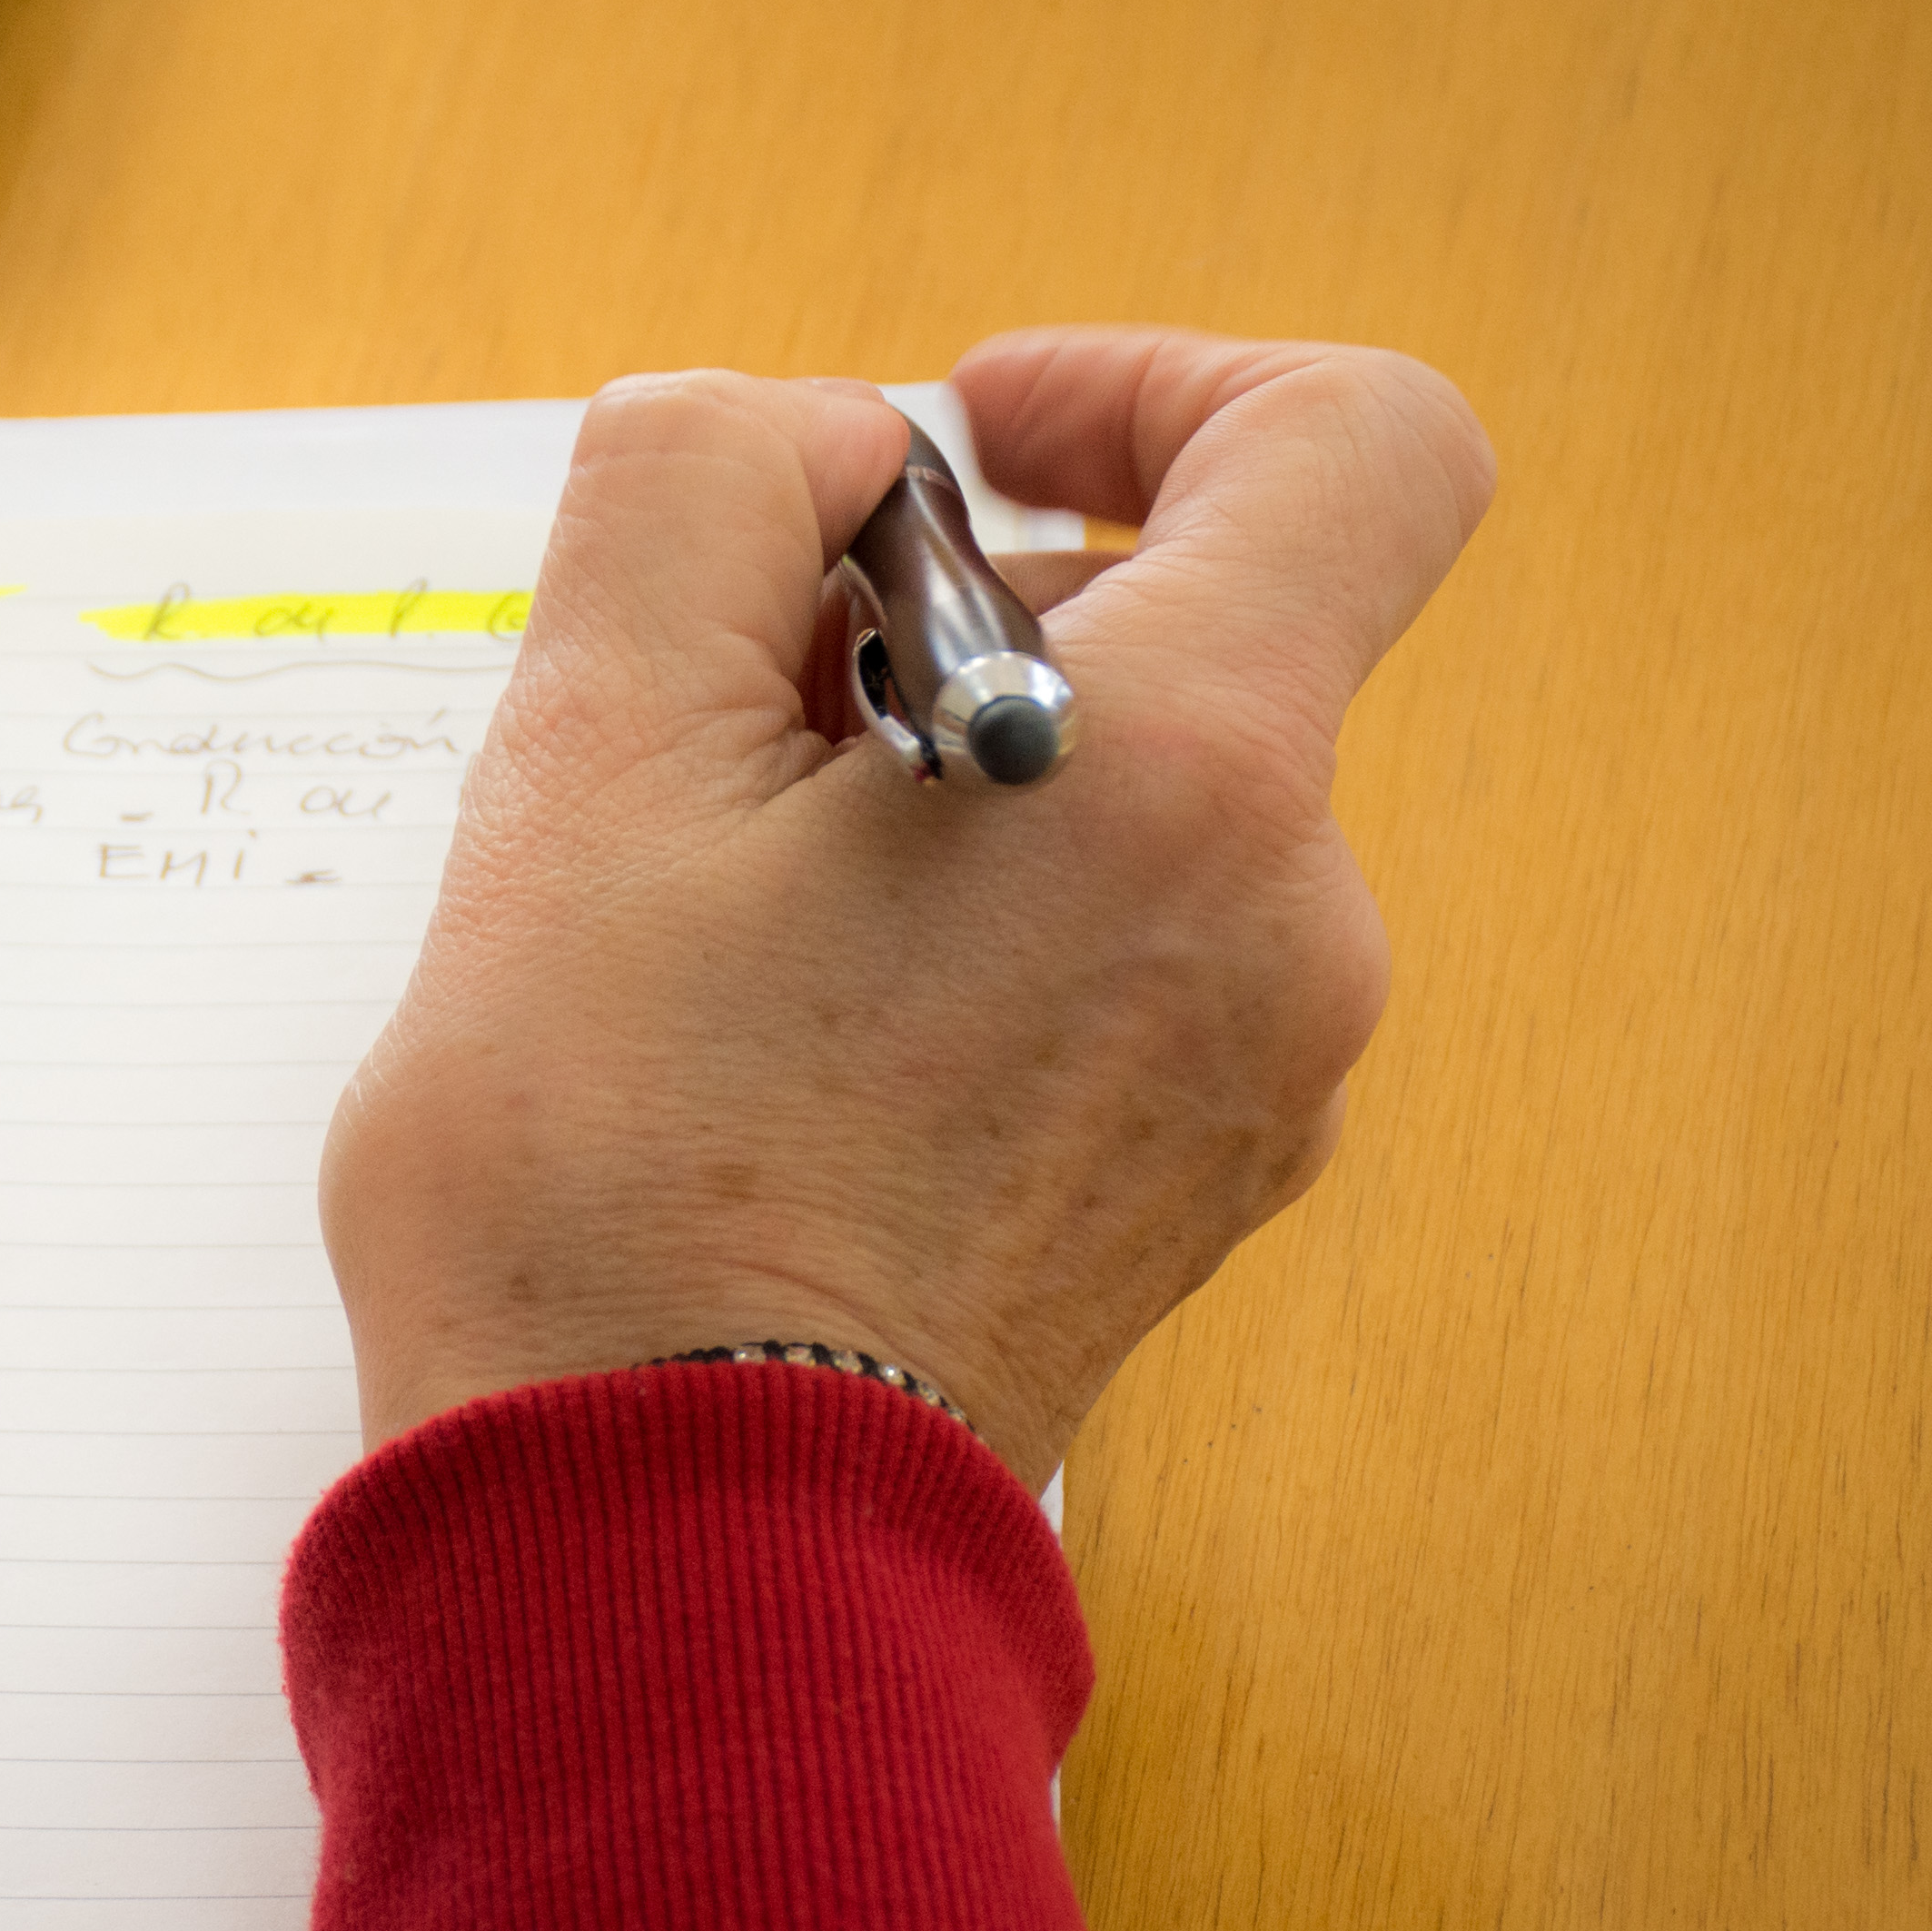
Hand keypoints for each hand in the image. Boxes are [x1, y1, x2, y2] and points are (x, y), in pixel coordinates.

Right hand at [319, 328, 1495, 1478]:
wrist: (659, 1548)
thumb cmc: (606, 1186)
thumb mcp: (586, 755)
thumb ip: (699, 489)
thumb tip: (810, 454)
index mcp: (1188, 778)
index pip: (1346, 443)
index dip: (1157, 382)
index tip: (972, 450)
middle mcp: (1287, 928)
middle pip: (1180, 642)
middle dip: (943, 631)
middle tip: (716, 737)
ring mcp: (1255, 1086)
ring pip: (1122, 820)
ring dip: (931, 800)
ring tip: (706, 925)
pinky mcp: (1182, 1200)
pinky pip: (1104, 977)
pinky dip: (959, 944)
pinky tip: (767, 1049)